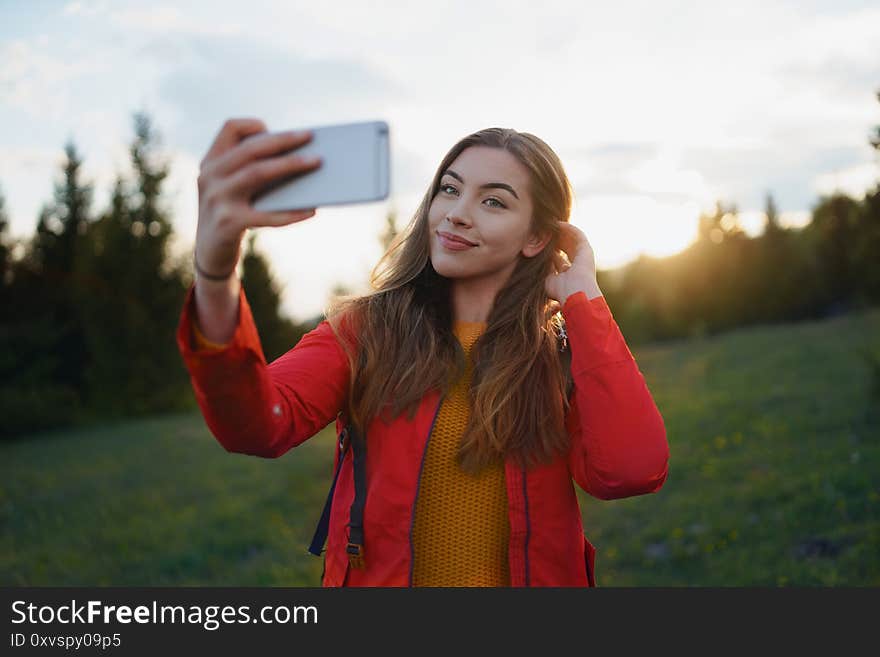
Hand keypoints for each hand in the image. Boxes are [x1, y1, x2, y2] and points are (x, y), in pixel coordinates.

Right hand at [194, 118, 322, 277]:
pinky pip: (267, 215)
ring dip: (290, 165)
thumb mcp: (233, 189)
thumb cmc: (232, 215)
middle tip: (311, 137)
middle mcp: (209, 176)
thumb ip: (251, 170)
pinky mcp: (228, 223)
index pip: (229, 128)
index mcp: (211, 162)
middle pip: (250, 149)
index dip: (253, 124)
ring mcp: (217, 199)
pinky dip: (292, 212)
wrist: (210, 254)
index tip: (275, 128)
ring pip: (258, 173)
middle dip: (283, 140)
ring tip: (316, 162)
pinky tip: (312, 209)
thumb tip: (299, 157)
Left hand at [544, 221, 600, 305]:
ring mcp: (582, 257)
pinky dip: (568, 228)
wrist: (575, 292)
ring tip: (548, 225)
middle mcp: (576, 265)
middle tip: (542, 232)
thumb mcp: (547, 279)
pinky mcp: (587, 249)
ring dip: (560, 232)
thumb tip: (533, 259)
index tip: (537, 244)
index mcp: (568, 275)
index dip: (548, 251)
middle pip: (564, 248)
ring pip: (571, 240)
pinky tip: (557, 224)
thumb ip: (543, 269)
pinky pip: (577, 234)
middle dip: (553, 240)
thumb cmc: (559, 291)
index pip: (558, 259)